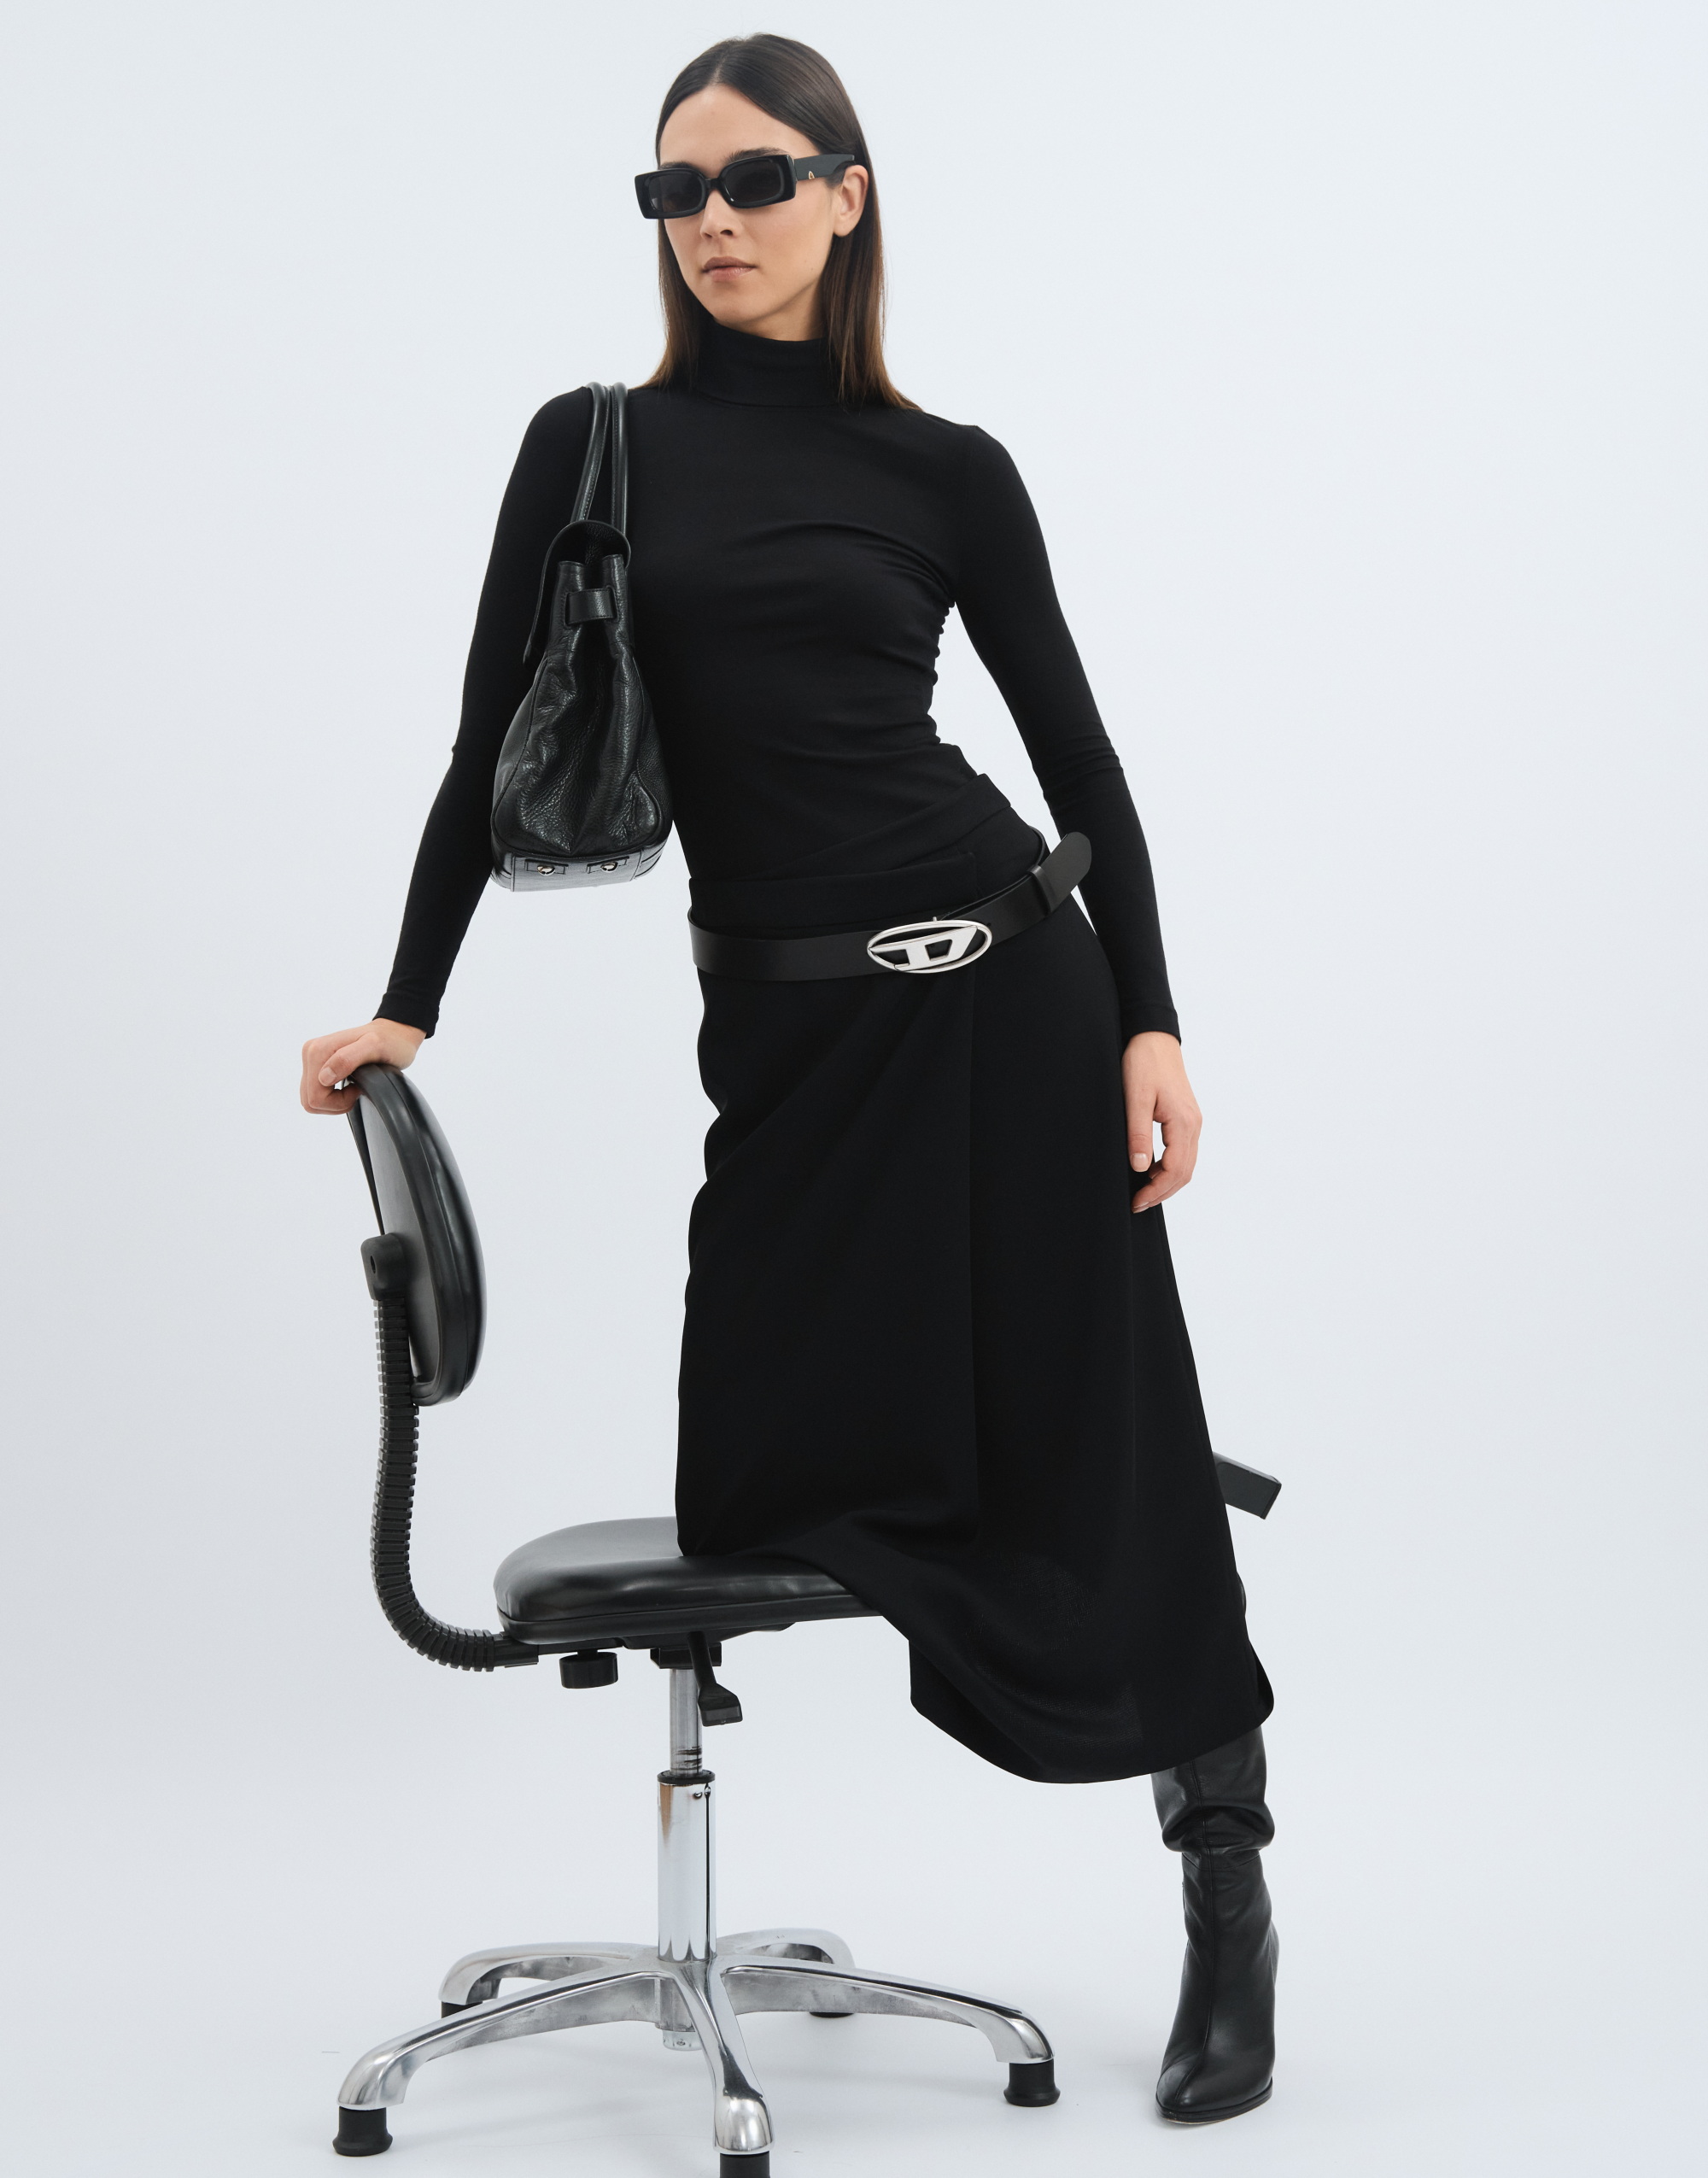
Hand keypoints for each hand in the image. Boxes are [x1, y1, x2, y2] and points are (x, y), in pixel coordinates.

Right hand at [300, 1018, 424, 1113]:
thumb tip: (324, 1077)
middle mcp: (310, 1052)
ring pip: (311, 1099)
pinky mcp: (316, 1067)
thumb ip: (347, 1059)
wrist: (392, 1034)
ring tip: (353, 1088)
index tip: (359, 1087)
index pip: (315, 1096)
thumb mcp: (375, 1047)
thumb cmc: (389, 1041)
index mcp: (318, 1050)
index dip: (339, 1101)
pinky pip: (315, 1094)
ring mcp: (312, 1060)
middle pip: (310, 1100)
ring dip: (334, 1101)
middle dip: (335, 1103)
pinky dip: (332, 1097)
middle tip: (357, 1090)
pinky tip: (348, 1086)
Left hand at [1123, 1031, 1200, 1212]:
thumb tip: (1140, 1168)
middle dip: (1161, 1193)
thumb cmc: (1143, 1063)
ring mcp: (1193, 1122)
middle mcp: (1194, 1125)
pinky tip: (1151, 1171)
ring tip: (1142, 1192)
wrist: (1154, 1038)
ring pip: (1186, 1164)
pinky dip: (1170, 1168)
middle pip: (1184, 1173)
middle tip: (1137, 1204)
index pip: (1174, 1171)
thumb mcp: (1135, 1099)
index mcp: (1184, 1123)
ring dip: (1167, 1182)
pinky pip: (1184, 1152)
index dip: (1155, 1191)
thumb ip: (1138, 1134)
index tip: (1135, 1202)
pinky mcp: (1187, 1118)